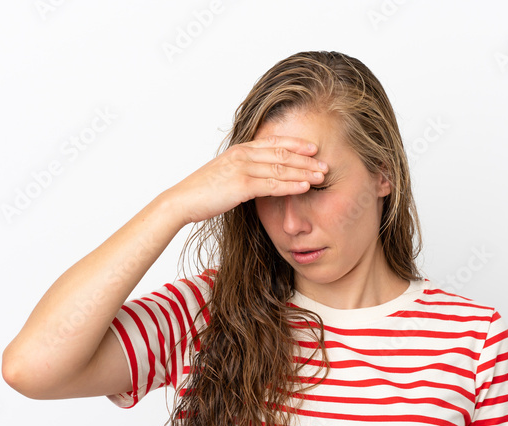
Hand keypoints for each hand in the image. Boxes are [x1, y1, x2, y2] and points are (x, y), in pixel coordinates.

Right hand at [164, 135, 328, 225]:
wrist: (182, 201)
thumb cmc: (202, 192)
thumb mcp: (225, 175)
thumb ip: (243, 172)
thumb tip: (257, 178)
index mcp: (240, 150)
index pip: (274, 143)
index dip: (296, 144)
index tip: (313, 148)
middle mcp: (243, 155)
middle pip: (282, 154)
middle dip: (306, 160)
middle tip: (326, 164)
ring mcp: (242, 169)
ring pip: (281, 168)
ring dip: (304, 172)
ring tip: (322, 176)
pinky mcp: (241, 185)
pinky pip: (272, 184)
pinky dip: (291, 185)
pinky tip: (305, 187)